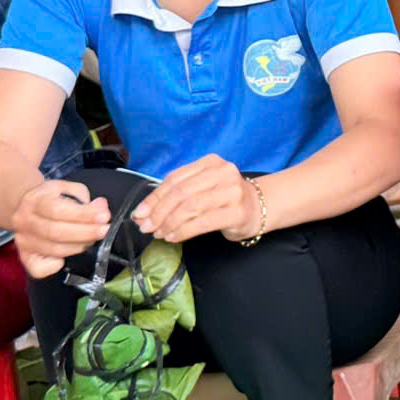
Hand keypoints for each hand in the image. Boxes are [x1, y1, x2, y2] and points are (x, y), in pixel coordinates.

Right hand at [11, 177, 112, 278]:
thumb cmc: (52, 199)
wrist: (28, 208)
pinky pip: (40, 269)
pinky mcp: (25, 257)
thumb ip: (85, 199)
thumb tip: (101, 208)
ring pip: (54, 250)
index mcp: (33, 200)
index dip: (83, 215)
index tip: (104, 216)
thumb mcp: (68, 189)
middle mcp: (24, 221)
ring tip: (93, 240)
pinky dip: (56, 266)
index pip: (58, 210)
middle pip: (56, 232)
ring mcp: (23, 241)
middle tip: (104, 230)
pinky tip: (67, 257)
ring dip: (79, 247)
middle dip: (85, 233)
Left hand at [133, 156, 262, 244]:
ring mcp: (232, 191)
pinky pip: (202, 222)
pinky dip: (183, 231)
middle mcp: (222, 172)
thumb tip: (143, 213)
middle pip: (181, 192)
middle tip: (146, 227)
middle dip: (158, 212)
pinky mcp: (236, 211)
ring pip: (190, 207)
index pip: (175, 179)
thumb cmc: (225, 198)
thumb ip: (176, 195)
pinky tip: (173, 237)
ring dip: (169, 223)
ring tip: (159, 233)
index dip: (154, 197)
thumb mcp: (202, 188)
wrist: (259, 207)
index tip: (139, 213)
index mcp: (210, 162)